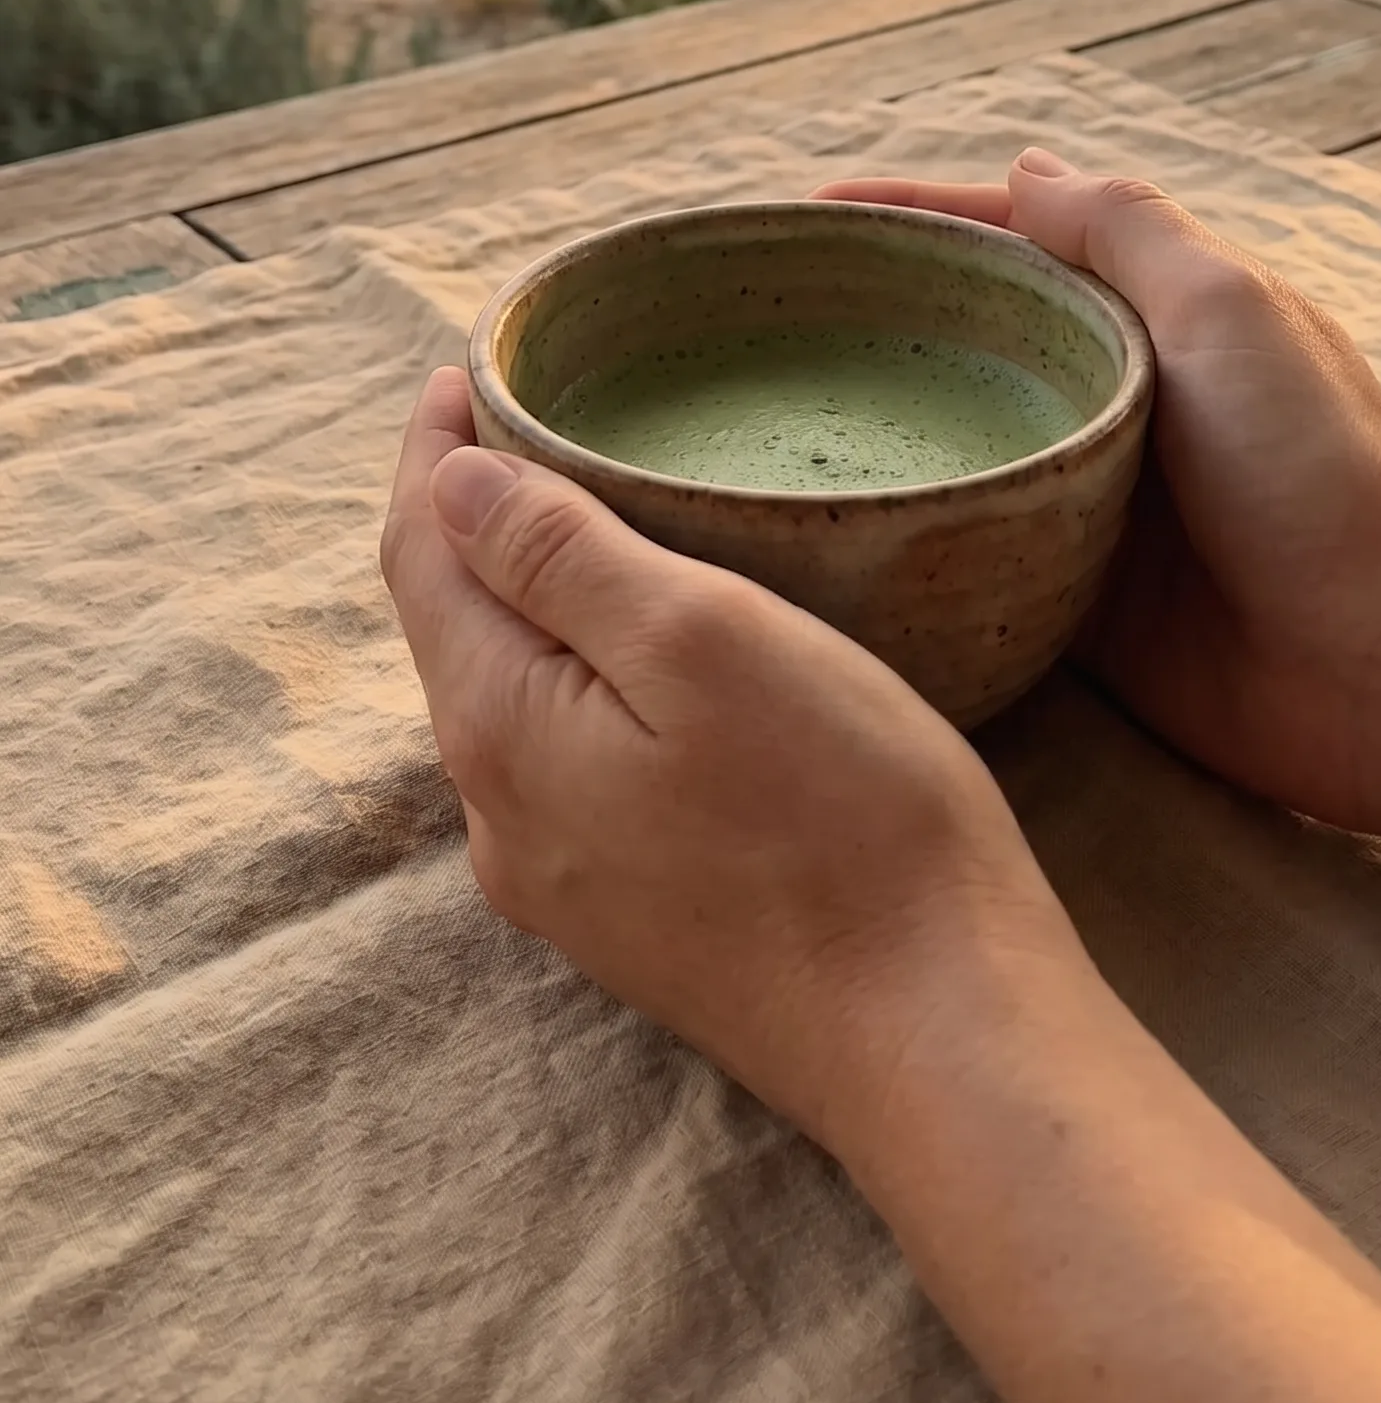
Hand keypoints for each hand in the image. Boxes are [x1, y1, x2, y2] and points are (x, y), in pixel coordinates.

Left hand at [380, 368, 1083, 1150]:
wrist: (938, 1032)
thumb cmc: (840, 816)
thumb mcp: (702, 640)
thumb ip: (558, 557)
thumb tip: (445, 483)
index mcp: (499, 729)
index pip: (420, 556)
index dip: (433, 454)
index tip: (467, 370)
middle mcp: (501, 815)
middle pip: (457, 630)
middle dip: (474, 522)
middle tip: (530, 422)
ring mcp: (567, 881)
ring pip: (515, 699)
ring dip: (531, 601)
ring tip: (591, 517)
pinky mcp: (636, 919)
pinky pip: (573, 763)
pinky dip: (582, 677)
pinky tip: (647, 658)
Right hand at [817, 150, 1380, 875]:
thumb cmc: (1318, 471)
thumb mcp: (1228, 310)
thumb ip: (1127, 232)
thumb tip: (1025, 166)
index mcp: (1155, 317)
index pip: (1010, 242)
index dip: (909, 221)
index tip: (798, 220)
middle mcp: (1114, 400)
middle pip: (969, 341)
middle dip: (868, 323)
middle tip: (746, 326)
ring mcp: (1087, 503)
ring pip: (956, 446)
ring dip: (872, 430)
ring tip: (751, 420)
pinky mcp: (1070, 599)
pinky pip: (967, 554)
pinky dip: (901, 536)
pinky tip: (813, 532)